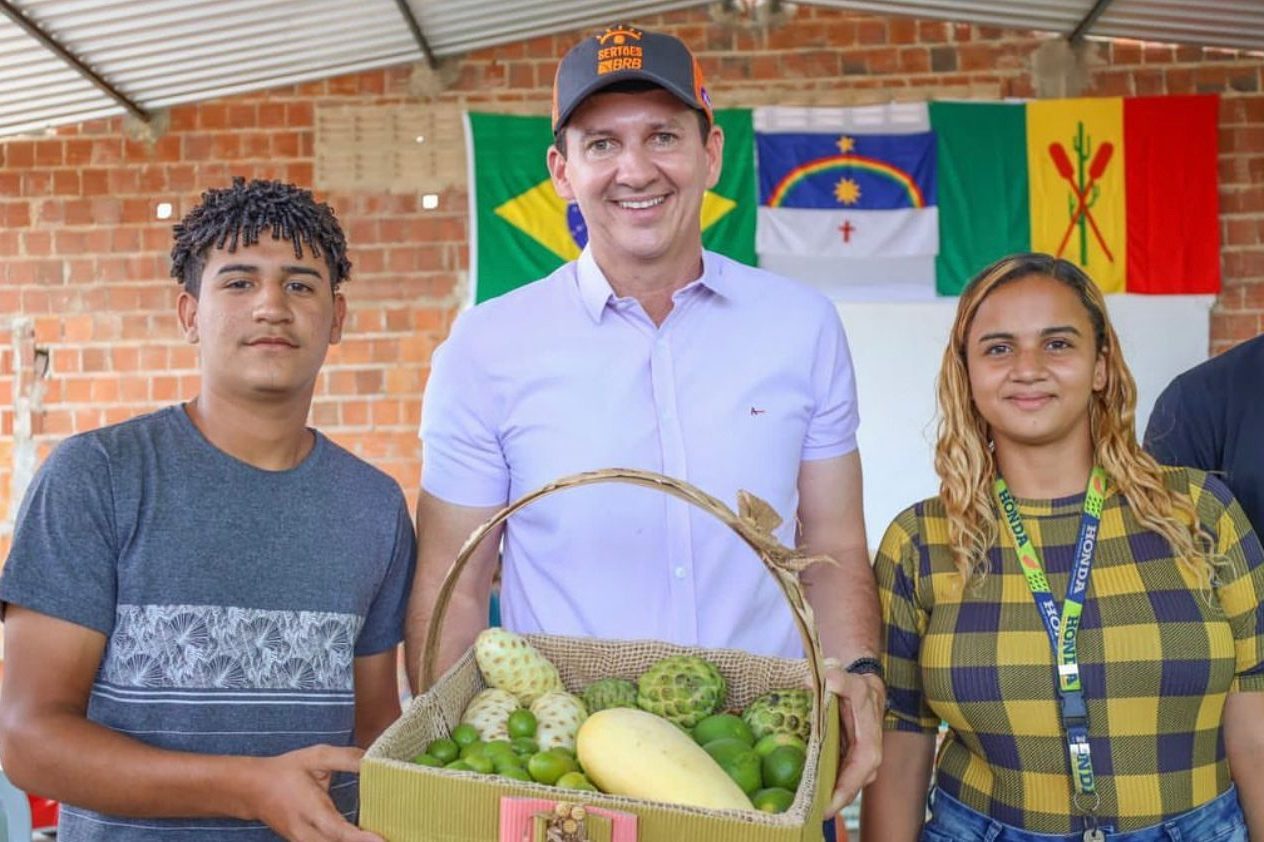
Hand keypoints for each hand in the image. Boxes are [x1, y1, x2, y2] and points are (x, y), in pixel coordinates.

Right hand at [247, 745, 383, 841]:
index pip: (336, 829)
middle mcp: (305, 832)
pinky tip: (366, 838)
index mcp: (309, 808)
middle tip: (392, 839)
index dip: (358, 838)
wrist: (252, 790)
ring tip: (385, 838)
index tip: (381, 840)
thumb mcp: (315, 757)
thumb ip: (345, 758)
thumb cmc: (286, 771)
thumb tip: (373, 761)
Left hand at [822, 661, 884, 817]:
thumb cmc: (858, 687)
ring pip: (843, 786)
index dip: (843, 791)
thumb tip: (825, 680)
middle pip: (850, 787)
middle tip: (810, 813)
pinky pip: (837, 778)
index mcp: (870, 744)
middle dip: (832, 802)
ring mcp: (858, 763)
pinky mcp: (848, 762)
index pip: (858, 774)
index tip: (826, 806)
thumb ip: (839, 679)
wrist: (866, 689)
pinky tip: (809, 794)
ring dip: (827, 798)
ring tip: (807, 809)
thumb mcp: (850, 681)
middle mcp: (867, 759)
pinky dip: (825, 787)